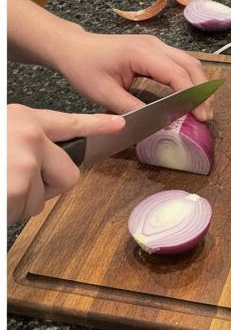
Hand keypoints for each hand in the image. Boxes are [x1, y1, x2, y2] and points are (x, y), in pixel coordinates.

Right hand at [7, 104, 124, 223]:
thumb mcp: (2, 136)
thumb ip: (24, 143)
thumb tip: (43, 159)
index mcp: (21, 119)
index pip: (69, 123)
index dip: (96, 125)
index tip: (120, 125)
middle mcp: (29, 137)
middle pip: (68, 174)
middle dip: (47, 185)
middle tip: (13, 179)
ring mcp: (25, 164)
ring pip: (44, 197)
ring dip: (20, 199)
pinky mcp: (18, 189)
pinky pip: (27, 210)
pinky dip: (9, 210)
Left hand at [57, 30, 213, 120]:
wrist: (72, 47)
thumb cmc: (83, 66)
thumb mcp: (104, 93)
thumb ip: (132, 108)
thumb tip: (156, 123)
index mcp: (140, 53)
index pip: (177, 74)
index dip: (192, 97)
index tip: (199, 117)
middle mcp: (153, 45)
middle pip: (191, 66)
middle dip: (203, 92)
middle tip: (205, 116)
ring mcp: (155, 46)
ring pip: (189, 64)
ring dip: (200, 86)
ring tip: (201, 109)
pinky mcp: (155, 51)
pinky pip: (181, 64)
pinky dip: (190, 81)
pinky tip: (190, 98)